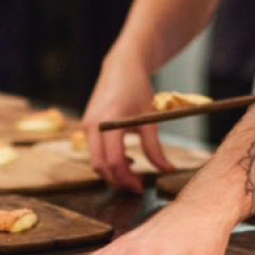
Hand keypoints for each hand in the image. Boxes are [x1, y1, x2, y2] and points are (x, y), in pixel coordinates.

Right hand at [82, 58, 174, 191]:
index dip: (127, 179)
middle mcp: (92, 126)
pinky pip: (95, 151)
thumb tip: (167, 170)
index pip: (113, 162)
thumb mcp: (149, 119)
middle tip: (138, 186)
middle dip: (118, 180)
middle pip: (100, 166)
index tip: (141, 187)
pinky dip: (108, 160)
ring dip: (113, 171)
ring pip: (95, 161)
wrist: (122, 67)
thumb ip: (155, 148)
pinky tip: (127, 158)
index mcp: (108, 123)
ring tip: (134, 172)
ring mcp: (87, 125)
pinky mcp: (88, 125)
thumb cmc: (138, 90)